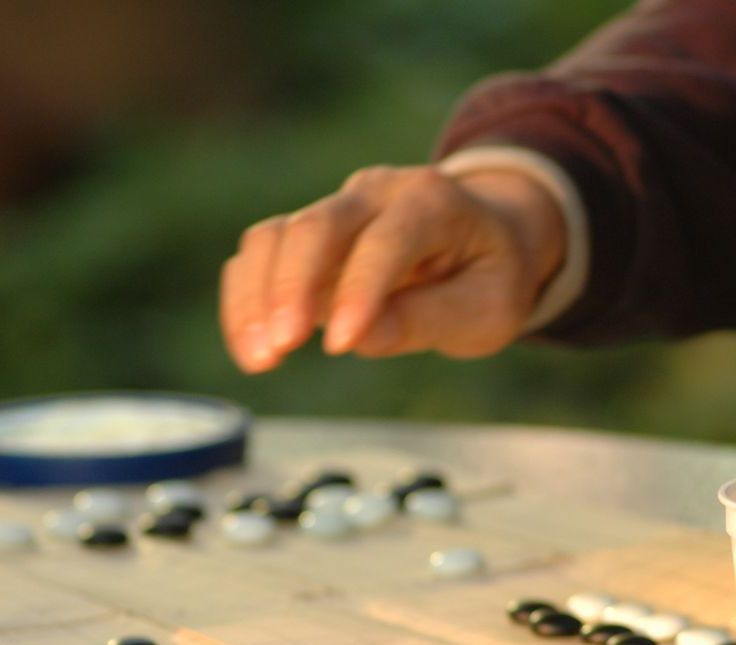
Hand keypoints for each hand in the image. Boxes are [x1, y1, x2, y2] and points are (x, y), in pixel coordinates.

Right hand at [220, 164, 565, 372]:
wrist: (487, 236)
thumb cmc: (490, 276)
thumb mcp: (487, 310)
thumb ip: (429, 319)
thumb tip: (362, 339)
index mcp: (433, 202)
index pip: (387, 239)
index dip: (360, 290)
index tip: (341, 345)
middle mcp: (376, 192)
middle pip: (316, 225)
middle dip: (291, 288)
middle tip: (280, 351)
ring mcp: (335, 208)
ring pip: (274, 236)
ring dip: (257, 298)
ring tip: (259, 360)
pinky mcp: (305, 234)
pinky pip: (258, 255)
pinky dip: (245, 301)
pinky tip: (251, 349)